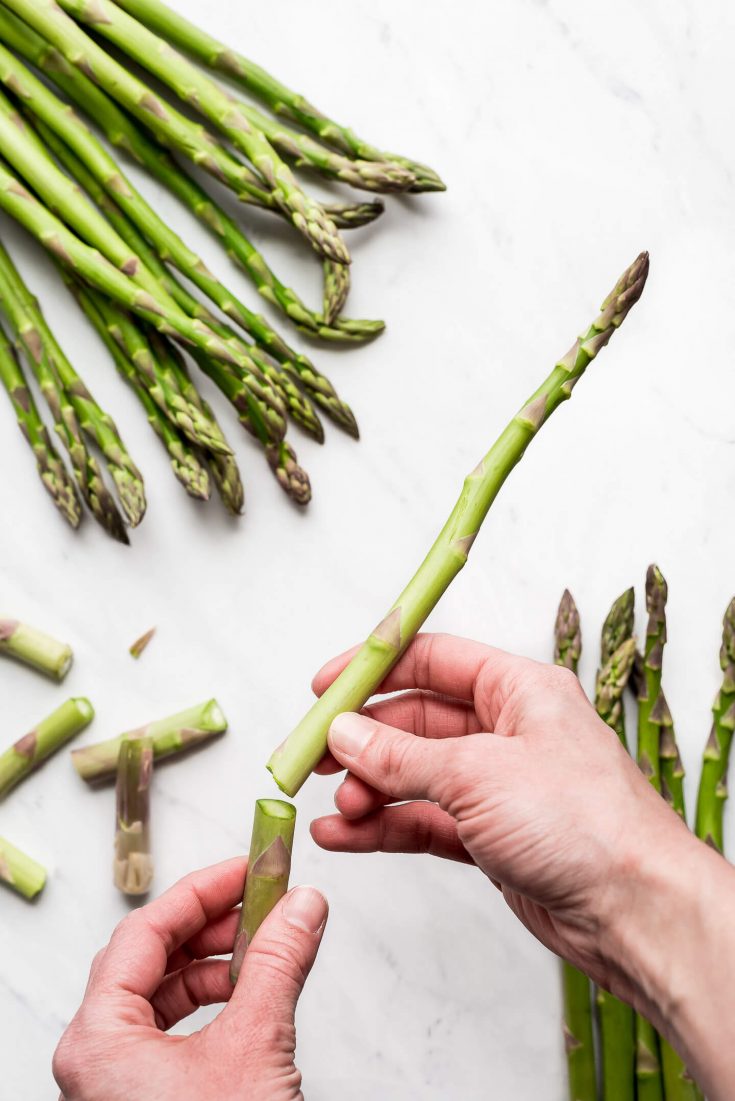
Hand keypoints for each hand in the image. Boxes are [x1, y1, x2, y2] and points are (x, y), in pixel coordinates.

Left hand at [53, 859, 327, 1100]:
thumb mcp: (256, 1049)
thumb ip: (278, 964)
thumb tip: (302, 905)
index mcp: (98, 1039)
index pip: (145, 932)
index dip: (202, 890)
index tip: (249, 866)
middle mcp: (97, 1058)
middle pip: (151, 960)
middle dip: (214, 925)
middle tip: (265, 900)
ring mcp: (117, 1085)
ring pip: (163, 997)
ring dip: (218, 964)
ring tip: (269, 950)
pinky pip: (172, 1033)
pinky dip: (215, 1005)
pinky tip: (254, 998)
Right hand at [311, 633, 673, 988]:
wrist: (635, 910)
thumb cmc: (582, 823)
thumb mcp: (476, 773)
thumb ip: (401, 755)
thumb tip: (345, 733)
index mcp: (519, 690)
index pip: (433, 660)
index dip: (375, 669)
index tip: (325, 687)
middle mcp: (508, 731)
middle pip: (416, 722)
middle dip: (363, 740)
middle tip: (313, 758)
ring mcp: (499, 786)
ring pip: (415, 775)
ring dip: (369, 789)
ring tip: (336, 807)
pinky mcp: (491, 836)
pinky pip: (424, 820)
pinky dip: (384, 826)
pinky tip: (346, 834)